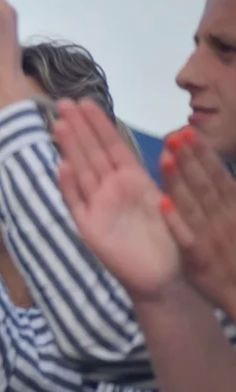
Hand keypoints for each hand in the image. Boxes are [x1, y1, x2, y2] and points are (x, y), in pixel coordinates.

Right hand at [54, 99, 179, 300]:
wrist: (164, 276)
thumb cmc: (169, 239)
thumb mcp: (168, 198)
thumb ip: (161, 173)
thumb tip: (170, 139)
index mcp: (131, 179)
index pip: (111, 145)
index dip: (98, 124)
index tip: (85, 101)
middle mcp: (111, 189)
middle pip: (91, 153)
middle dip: (79, 128)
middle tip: (63, 103)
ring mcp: (98, 207)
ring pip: (81, 172)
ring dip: (70, 149)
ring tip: (60, 125)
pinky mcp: (90, 229)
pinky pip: (77, 204)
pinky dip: (69, 186)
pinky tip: (62, 166)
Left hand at [159, 127, 235, 315]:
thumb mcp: (234, 222)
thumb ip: (225, 198)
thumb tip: (222, 176)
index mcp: (233, 209)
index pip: (216, 176)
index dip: (202, 154)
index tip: (186, 132)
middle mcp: (224, 218)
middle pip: (204, 183)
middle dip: (190, 157)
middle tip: (174, 132)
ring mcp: (213, 238)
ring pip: (194, 204)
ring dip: (180, 180)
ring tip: (165, 156)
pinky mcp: (200, 260)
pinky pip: (186, 237)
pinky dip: (176, 220)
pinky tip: (162, 204)